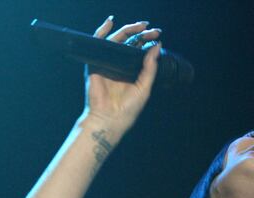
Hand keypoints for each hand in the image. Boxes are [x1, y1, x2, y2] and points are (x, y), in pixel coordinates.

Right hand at [82, 17, 162, 132]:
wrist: (110, 119)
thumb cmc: (127, 109)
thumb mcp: (144, 87)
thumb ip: (150, 68)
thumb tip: (156, 47)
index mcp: (131, 70)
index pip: (139, 50)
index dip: (148, 41)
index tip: (158, 35)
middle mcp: (119, 65)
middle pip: (129, 42)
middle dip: (141, 33)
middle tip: (152, 30)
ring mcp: (107, 63)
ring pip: (117, 40)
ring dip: (128, 29)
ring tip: (141, 26)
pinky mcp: (95, 63)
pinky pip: (97, 43)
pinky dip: (102, 31)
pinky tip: (110, 22)